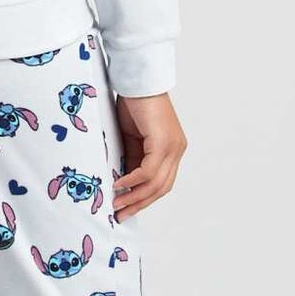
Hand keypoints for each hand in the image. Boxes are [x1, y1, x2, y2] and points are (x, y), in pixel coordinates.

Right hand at [109, 89, 186, 220]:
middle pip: (162, 187)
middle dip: (140, 203)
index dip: (144, 197)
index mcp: (172, 149)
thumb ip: (132, 158)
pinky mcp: (163, 142)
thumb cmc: (133, 104)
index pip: (162, 182)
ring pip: (156, 183)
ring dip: (135, 196)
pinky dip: (133, 181)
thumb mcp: (132, 138)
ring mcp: (173, 147)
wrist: (137, 81)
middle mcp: (177, 150)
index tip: (127, 207)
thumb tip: (124, 181)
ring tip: (117, 204)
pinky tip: (119, 185)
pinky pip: (148, 171)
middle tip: (121, 214)